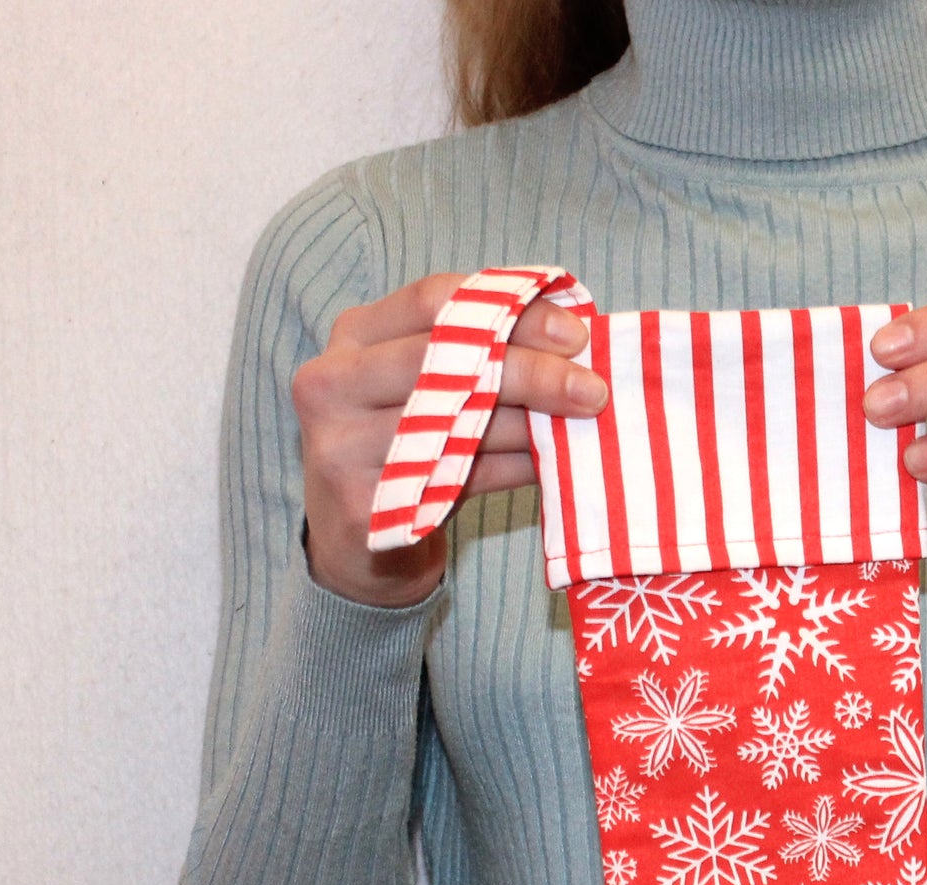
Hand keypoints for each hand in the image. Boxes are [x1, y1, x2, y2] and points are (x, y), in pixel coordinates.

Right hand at [291, 273, 609, 607]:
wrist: (353, 540)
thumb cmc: (405, 446)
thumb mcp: (427, 385)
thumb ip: (478, 354)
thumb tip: (575, 340)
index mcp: (353, 336)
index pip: (435, 301)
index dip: (513, 310)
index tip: (576, 333)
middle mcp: (331, 382)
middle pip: (444, 359)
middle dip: (533, 371)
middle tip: (595, 390)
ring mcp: (340, 447)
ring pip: (458, 425)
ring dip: (534, 427)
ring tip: (583, 429)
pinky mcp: (366, 507)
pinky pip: (461, 481)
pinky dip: (516, 471)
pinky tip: (553, 468)